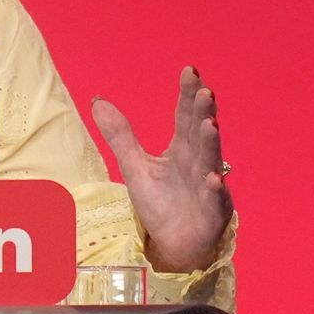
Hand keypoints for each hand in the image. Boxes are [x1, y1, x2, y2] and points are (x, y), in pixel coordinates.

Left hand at [91, 66, 232, 273]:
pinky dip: (215, 190)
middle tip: (204, 90)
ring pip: (210, 161)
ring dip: (210, 143)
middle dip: (203, 112)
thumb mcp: (134, 165)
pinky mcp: (213, 212)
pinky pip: (215, 199)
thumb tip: (97, 100)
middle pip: (200, 133)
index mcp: (182, 148)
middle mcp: (198, 162)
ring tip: (209, 124)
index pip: (185, 116)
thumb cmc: (160, 203)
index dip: (187, 94)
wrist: (172, 243)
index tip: (189, 70)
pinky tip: (213, 179)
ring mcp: (208, 186)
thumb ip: (119, 135)